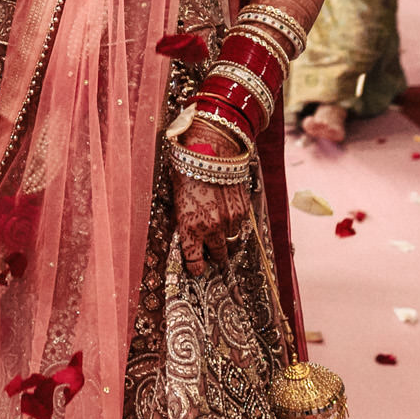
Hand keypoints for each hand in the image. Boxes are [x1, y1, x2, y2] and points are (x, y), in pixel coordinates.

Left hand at [173, 132, 255, 274]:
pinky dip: (235, 225)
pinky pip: (241, 227)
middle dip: (214, 254)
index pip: (194, 261)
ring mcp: (230, 220)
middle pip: (218, 255)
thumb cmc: (185, 172)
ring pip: (232, 242)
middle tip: (211, 251)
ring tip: (220, 230)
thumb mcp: (176, 200)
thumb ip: (182, 221)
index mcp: (190, 227)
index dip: (195, 267)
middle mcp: (211, 228)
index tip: (196, 268)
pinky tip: (227, 214)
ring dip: (226, 239)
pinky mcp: (243, 210)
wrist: (209, 150)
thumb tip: (186, 235)